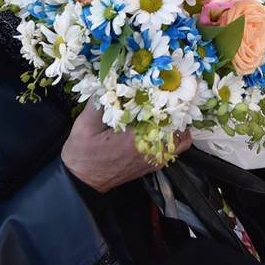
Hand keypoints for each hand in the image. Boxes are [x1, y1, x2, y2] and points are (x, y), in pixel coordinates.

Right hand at [61, 102, 191, 192]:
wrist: (82, 182)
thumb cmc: (82, 156)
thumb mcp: (84, 126)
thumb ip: (97, 104)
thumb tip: (107, 82)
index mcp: (136, 140)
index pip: (165, 118)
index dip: (168, 102)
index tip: (163, 89)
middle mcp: (150, 151)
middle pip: (179, 128)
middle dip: (176, 111)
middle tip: (167, 96)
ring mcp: (154, 159)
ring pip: (181, 139)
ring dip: (177, 124)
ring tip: (166, 110)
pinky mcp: (153, 164)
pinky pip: (174, 149)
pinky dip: (173, 136)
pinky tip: (161, 124)